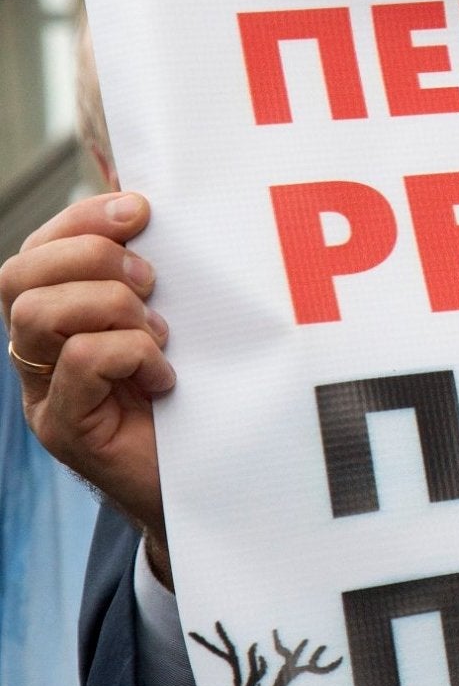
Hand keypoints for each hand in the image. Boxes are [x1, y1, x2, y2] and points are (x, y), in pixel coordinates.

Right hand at [3, 193, 171, 575]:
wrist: (212, 482)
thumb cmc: (198, 394)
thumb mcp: (178, 319)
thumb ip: (157, 273)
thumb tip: (154, 204)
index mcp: (60, 314)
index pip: (38, 247)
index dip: (81, 217)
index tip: (142, 210)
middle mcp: (37, 351)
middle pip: (19, 275)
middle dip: (91, 259)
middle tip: (150, 282)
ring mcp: (43, 393)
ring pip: (39, 314)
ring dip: (113, 310)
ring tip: (160, 335)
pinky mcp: (65, 429)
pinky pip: (78, 362)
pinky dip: (131, 355)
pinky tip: (165, 377)